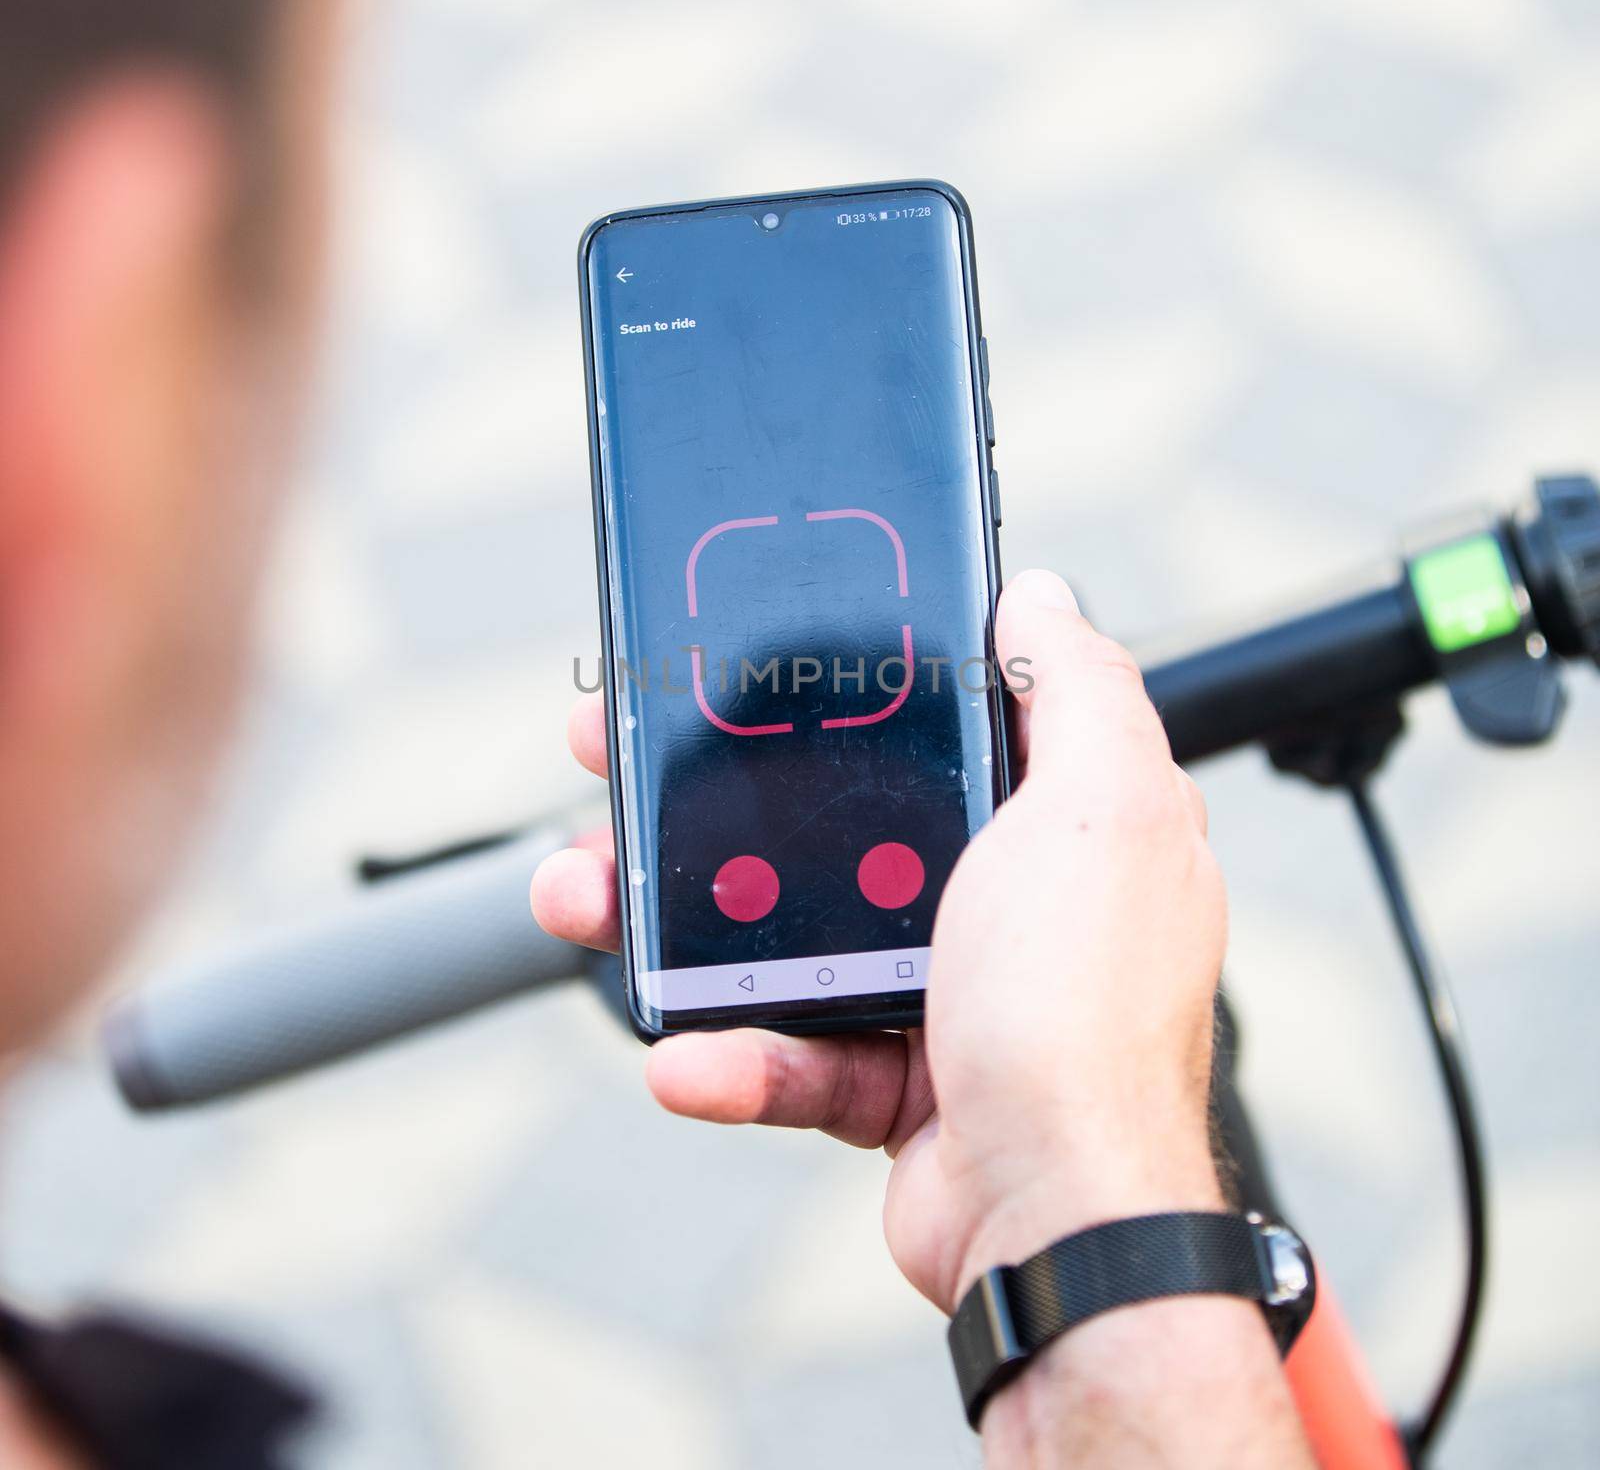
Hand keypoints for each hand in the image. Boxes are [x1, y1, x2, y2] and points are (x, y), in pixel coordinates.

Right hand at [531, 569, 1227, 1313]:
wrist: (1063, 1218)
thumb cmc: (1087, 1010)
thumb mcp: (1098, 806)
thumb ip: (1078, 688)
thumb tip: (1040, 597)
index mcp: (1048, 816)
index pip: (925, 720)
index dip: (833, 682)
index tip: (742, 664)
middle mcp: (999, 896)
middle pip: (828, 817)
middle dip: (711, 793)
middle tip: (615, 764)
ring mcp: (941, 988)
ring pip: (781, 929)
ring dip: (675, 918)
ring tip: (582, 894)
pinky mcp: (891, 1075)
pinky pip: (787, 1047)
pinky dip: (729, 1053)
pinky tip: (682, 1056)